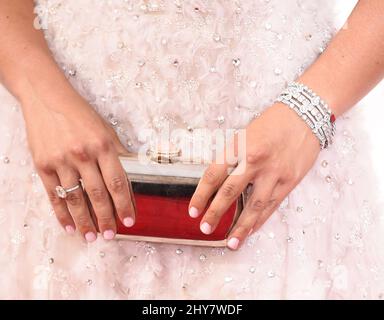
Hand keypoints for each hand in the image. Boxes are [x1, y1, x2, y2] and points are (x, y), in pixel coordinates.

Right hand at [23, 91, 134, 241]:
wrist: (47, 98)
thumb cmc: (81, 115)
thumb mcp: (106, 130)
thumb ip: (118, 154)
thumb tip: (133, 176)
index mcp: (103, 145)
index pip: (118, 182)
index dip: (125, 204)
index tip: (129, 221)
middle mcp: (83, 154)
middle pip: (97, 194)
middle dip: (106, 218)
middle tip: (110, 235)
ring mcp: (61, 161)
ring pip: (75, 199)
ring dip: (84, 221)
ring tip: (91, 237)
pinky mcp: (42, 165)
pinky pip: (53, 195)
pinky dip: (61, 214)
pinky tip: (69, 226)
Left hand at [189, 102, 320, 249]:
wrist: (304, 116)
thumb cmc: (271, 124)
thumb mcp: (244, 135)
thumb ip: (232, 158)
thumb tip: (217, 182)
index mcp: (239, 147)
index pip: (213, 175)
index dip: (201, 195)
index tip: (193, 210)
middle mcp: (255, 161)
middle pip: (230, 192)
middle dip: (216, 213)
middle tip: (205, 228)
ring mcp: (273, 173)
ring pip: (254, 205)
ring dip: (241, 226)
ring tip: (230, 242)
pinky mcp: (289, 181)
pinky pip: (271, 205)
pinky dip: (260, 220)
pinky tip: (250, 231)